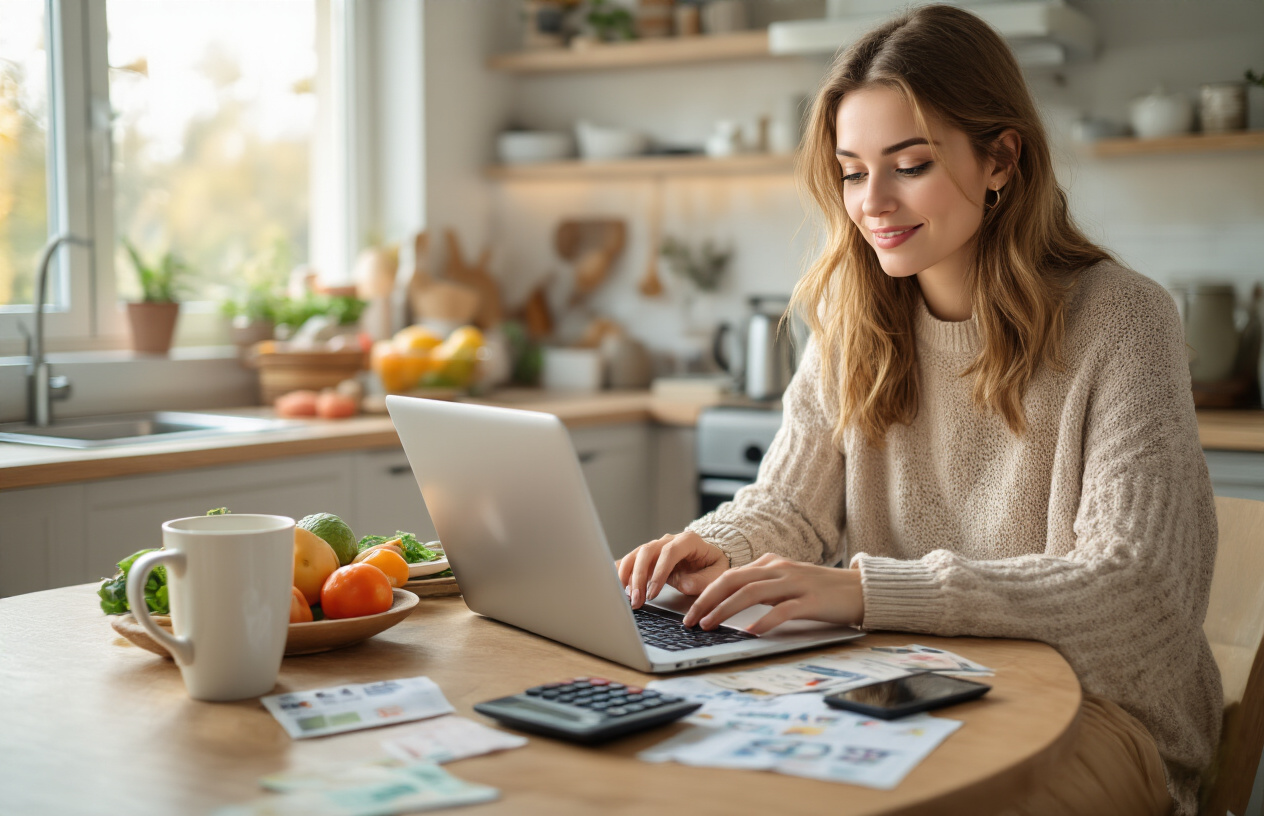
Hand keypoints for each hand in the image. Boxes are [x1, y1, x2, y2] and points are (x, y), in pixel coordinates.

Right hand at [616, 531, 728, 608]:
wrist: (709, 560)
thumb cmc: (713, 567)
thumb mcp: (717, 574)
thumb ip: (703, 580)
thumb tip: (684, 585)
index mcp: (688, 541)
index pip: (669, 552)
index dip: (659, 572)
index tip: (653, 593)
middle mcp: (669, 540)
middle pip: (647, 551)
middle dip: (639, 577)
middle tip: (637, 599)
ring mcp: (657, 547)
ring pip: (635, 555)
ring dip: (628, 576)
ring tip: (627, 597)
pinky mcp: (648, 557)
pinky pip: (631, 561)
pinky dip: (623, 573)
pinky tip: (618, 586)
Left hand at [681, 554, 864, 635]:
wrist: (859, 590)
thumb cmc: (821, 590)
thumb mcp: (786, 582)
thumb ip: (762, 586)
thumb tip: (730, 600)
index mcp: (770, 564)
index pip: (729, 575)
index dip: (706, 593)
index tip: (690, 611)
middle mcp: (779, 569)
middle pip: (734, 581)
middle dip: (707, 600)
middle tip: (691, 620)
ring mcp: (795, 583)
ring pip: (751, 593)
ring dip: (726, 610)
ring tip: (710, 625)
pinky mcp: (811, 600)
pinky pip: (782, 610)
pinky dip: (764, 620)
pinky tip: (751, 631)